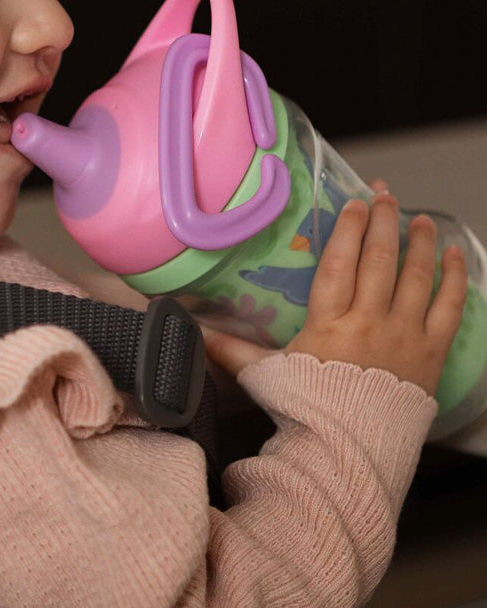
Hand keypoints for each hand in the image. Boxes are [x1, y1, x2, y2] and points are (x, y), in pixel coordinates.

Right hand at [201, 179, 467, 395]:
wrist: (346, 454)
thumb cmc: (304, 411)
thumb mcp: (262, 374)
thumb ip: (229, 348)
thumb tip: (192, 331)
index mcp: (328, 322)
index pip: (340, 263)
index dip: (348, 229)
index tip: (355, 202)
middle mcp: (369, 322)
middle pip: (379, 260)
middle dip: (382, 222)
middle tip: (385, 194)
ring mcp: (404, 337)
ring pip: (417, 277)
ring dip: (419, 243)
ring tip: (418, 218)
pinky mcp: (431, 355)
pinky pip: (450, 309)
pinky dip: (456, 280)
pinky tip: (455, 257)